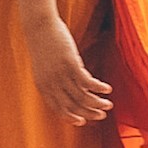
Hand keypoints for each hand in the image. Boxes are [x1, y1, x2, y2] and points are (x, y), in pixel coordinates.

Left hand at [22, 9, 112, 123]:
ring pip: (82, 96)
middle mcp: (51, 84)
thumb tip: (65, 88)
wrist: (38, 26)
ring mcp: (61, 75)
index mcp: (43, 87)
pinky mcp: (71, 64)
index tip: (84, 121)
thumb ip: (51, 80)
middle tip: (102, 115)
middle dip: (89, 113)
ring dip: (97, 102)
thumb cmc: (42, 44)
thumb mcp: (43, 66)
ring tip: (109, 104)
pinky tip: (108, 89)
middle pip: (73, 105)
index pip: (59, 109)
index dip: (72, 117)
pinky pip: (88, 82)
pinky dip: (99, 88)